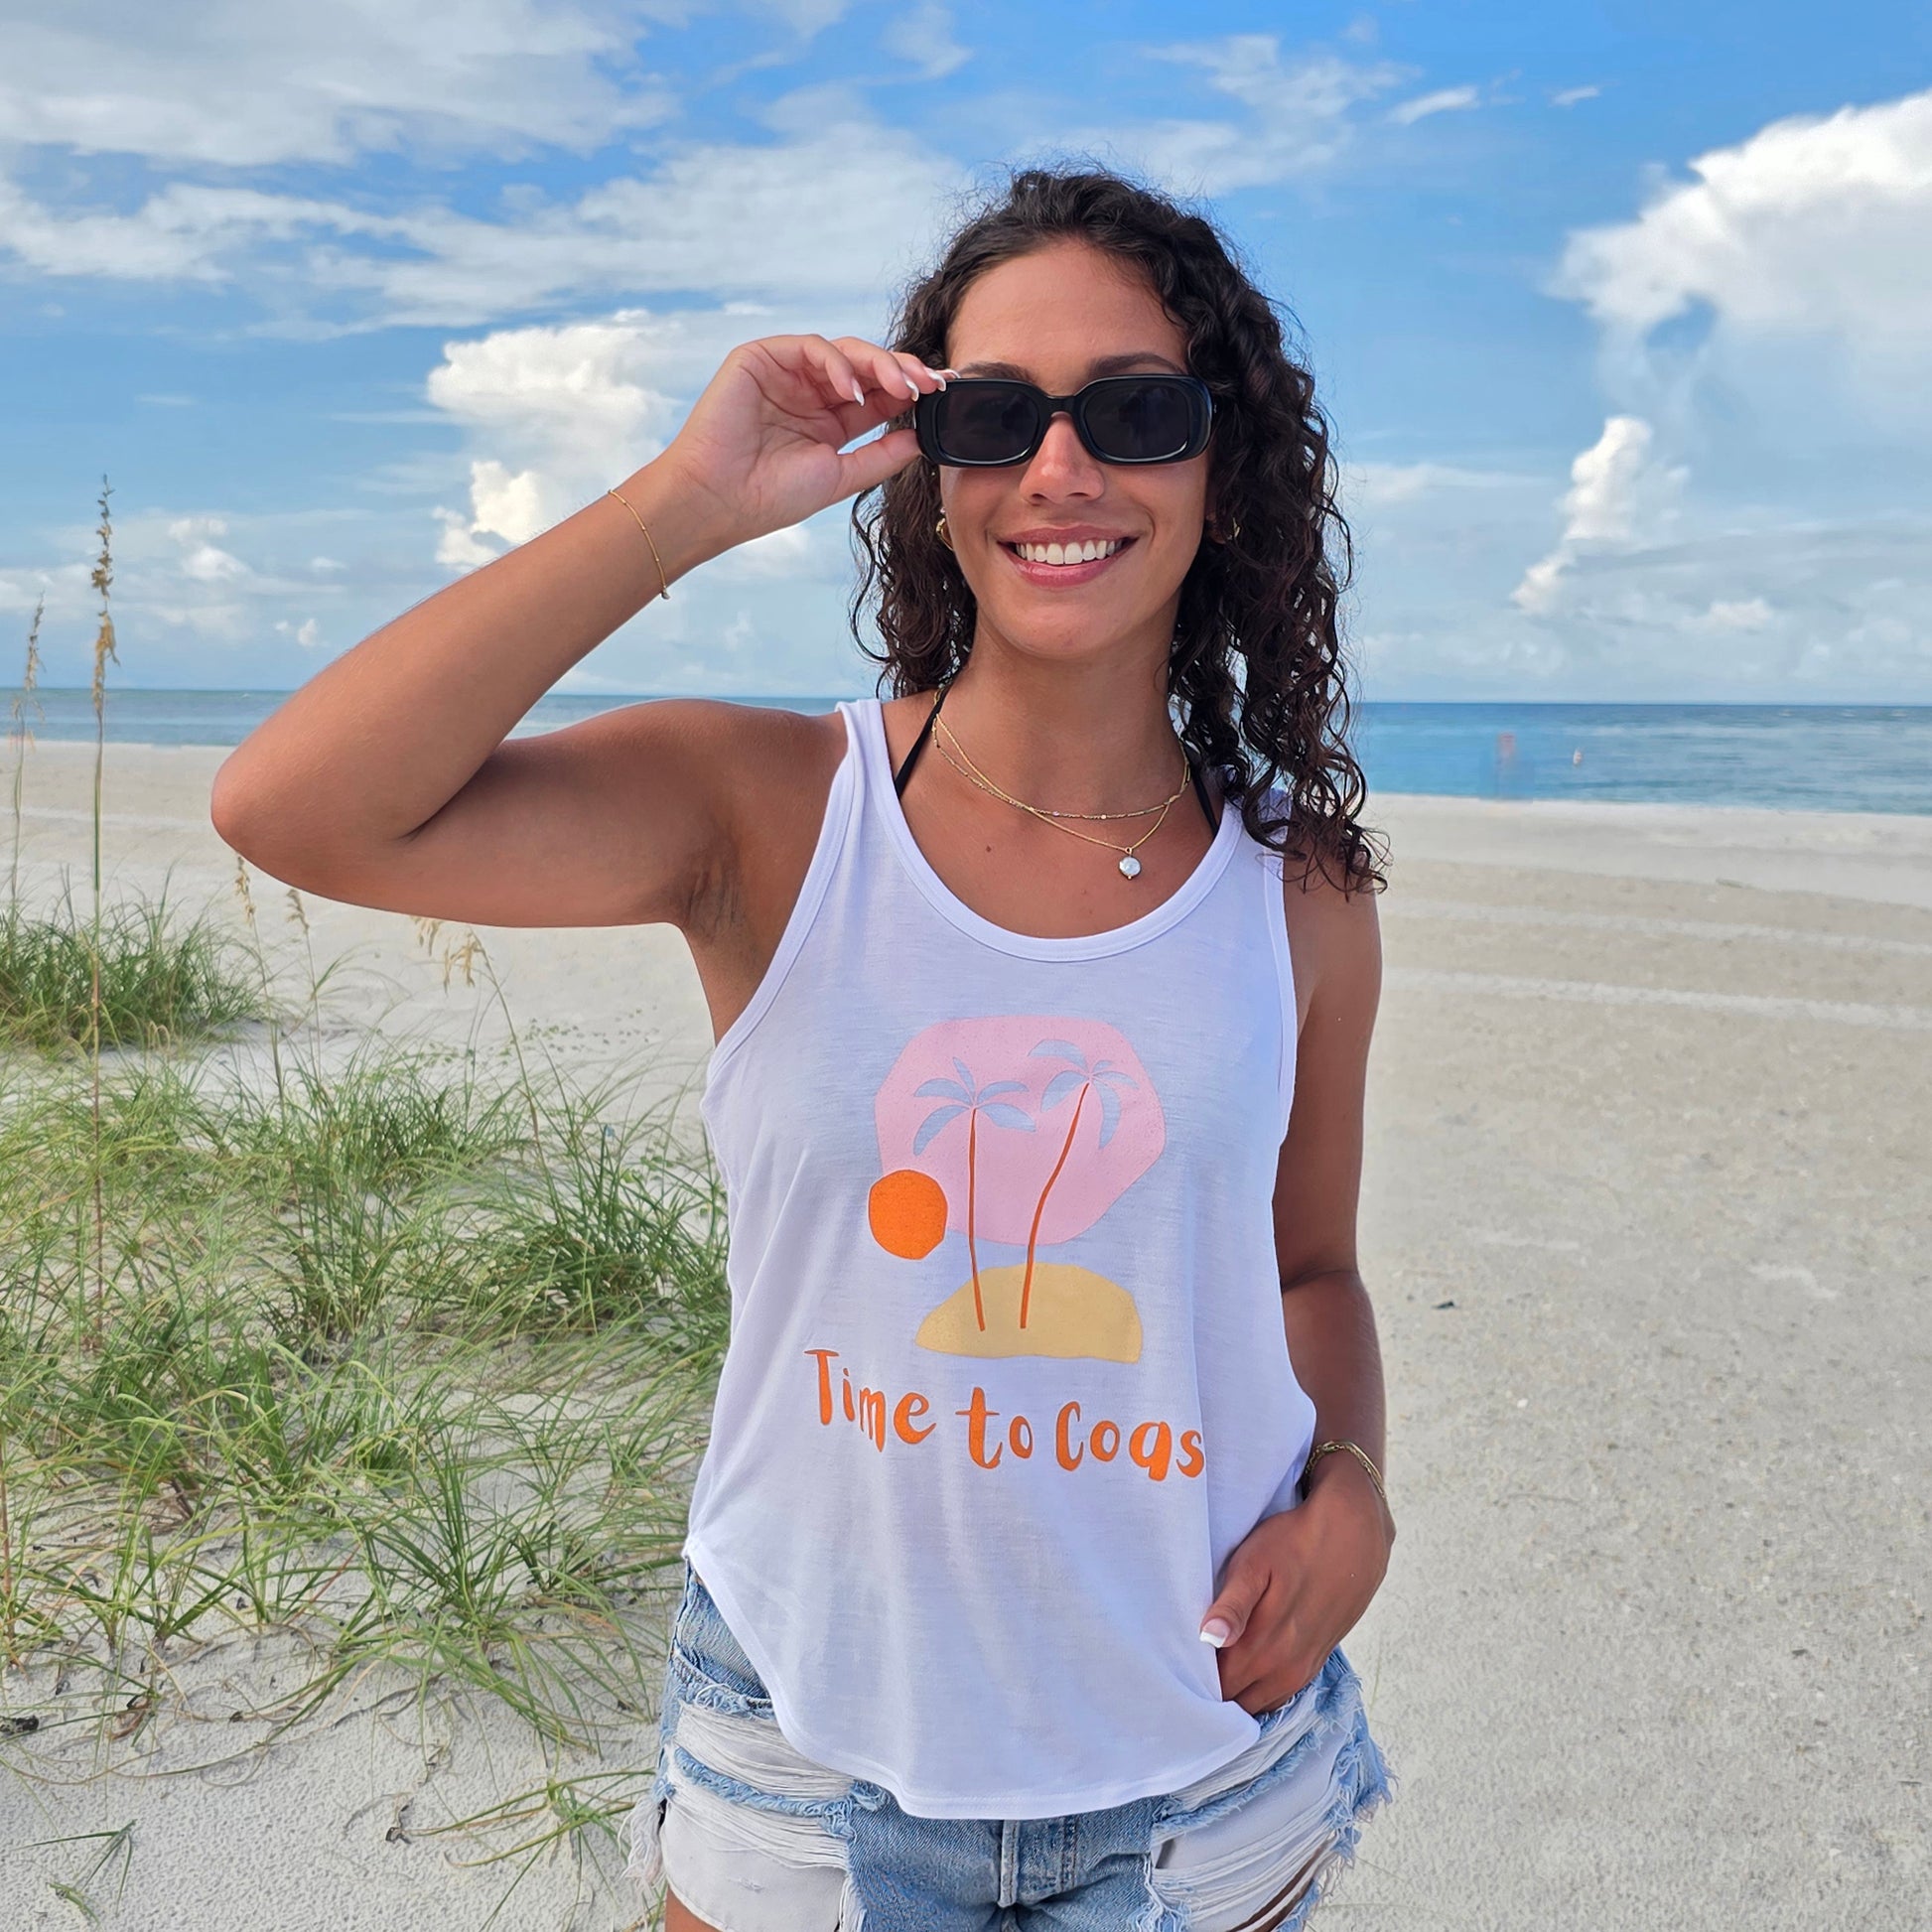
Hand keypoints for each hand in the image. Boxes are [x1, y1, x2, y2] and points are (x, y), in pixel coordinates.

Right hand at [659, 334, 950, 553]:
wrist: (718, 500)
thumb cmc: (770, 496)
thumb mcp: (840, 478)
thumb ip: (880, 456)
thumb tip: (922, 438)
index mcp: (830, 420)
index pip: (879, 395)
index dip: (912, 390)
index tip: (944, 393)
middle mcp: (812, 393)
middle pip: (868, 367)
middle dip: (904, 371)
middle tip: (930, 384)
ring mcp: (787, 373)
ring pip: (844, 351)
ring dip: (878, 364)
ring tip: (900, 386)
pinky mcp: (761, 358)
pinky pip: (809, 346)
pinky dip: (836, 363)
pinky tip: (852, 389)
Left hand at [1199, 1460, 1394, 1715]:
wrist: (1352, 1537)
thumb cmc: (1292, 1544)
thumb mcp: (1255, 1563)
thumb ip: (1232, 1605)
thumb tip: (1210, 1638)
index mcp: (1262, 1648)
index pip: (1215, 1691)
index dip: (1190, 1684)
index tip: (1170, 1670)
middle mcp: (1284, 1670)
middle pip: (1234, 1702)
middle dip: (1208, 1695)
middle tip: (1181, 1671)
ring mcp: (1302, 1671)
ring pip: (1257, 1703)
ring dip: (1233, 1695)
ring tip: (1207, 1673)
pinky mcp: (1314, 1664)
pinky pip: (1277, 1694)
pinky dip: (1257, 1691)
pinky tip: (1241, 1671)